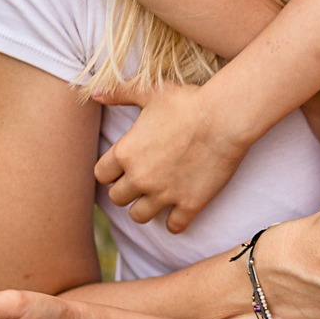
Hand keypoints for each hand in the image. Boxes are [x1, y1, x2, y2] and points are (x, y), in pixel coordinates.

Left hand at [91, 79, 251, 231]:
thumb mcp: (151, 92)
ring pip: (139, 217)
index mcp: (126, 153)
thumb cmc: (187, 101)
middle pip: (117, 198)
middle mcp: (140, 178)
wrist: (224, 117)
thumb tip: (95, 93)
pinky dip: (175, 222)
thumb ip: (120, 93)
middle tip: (141, 180)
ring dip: (145, 208)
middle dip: (126, 190)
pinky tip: (180, 210)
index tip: (122, 167)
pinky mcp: (189, 204)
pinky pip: (173, 227)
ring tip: (155, 197)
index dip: (111, 171)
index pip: (101, 175)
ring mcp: (164, 194)